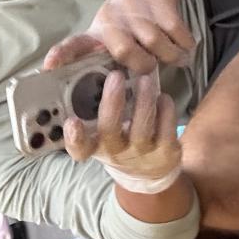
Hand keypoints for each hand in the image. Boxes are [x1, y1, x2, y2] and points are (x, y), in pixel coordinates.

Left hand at [46, 0, 194, 76]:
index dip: (61, 55)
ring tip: (176, 57)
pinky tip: (186, 45)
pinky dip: (185, 44)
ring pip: (156, 43)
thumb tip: (123, 98)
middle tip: (153, 66)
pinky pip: (176, 31)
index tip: (49, 66)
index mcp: (97, 33)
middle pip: (125, 52)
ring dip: (171, 56)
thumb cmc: (130, 19)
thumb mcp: (113, 37)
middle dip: (144, 65)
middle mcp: (112, 20)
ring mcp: (135, 8)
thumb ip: (114, 63)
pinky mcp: (159, 0)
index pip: (75, 45)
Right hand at [63, 71, 181, 193]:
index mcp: (95, 146)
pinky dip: (165, 109)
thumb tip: (92, 65)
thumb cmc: (119, 141)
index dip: (74, 137)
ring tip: (145, 79)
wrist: (147, 173)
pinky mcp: (166, 153)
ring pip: (142, 126)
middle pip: (110, 129)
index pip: (79, 148)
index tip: (72, 121)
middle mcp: (116, 153)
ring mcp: (141, 155)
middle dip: (112, 102)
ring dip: (143, 100)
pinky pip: (166, 128)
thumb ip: (95, 108)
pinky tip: (162, 97)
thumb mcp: (102, 132)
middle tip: (115, 76)